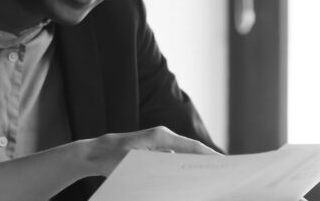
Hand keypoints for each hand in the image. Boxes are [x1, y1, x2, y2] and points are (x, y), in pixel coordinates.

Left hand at [80, 126, 220, 175]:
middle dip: (204, 163)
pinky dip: (178, 171)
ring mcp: (158, 145)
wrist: (94, 154)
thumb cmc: (111, 157)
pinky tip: (182, 184)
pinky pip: (171, 162)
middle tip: (219, 177)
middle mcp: (161, 138)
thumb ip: (159, 165)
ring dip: (191, 168)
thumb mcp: (136, 163)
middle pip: (190, 151)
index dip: (209, 155)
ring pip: (181, 158)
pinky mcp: (153, 153)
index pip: (191, 146)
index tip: (224, 164)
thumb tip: (179, 166)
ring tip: (204, 182)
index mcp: (160, 136)